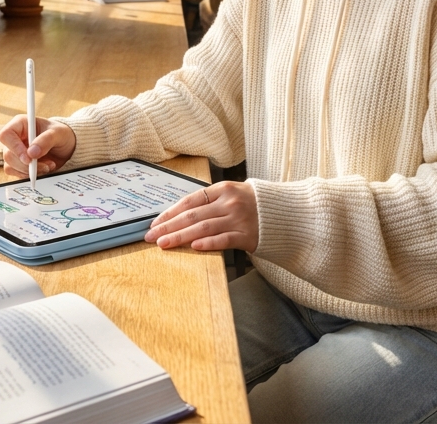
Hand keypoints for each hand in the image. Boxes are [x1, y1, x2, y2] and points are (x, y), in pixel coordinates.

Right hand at [0, 115, 75, 177]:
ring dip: (29, 171)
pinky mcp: (18, 164)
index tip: (28, 158)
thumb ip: (46, 140)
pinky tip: (43, 169)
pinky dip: (29, 175)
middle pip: (8, 154)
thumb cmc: (61, 134)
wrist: (66, 146)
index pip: (6, 135)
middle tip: (44, 165)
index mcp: (20, 124)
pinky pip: (16, 173)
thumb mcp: (58, 133)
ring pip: (10, 166)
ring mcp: (15, 152)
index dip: (14, 147)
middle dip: (26, 164)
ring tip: (48, 166)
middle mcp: (15, 138)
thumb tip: (31, 153)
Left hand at [144, 181, 258, 252]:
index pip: (190, 201)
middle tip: (151, 236)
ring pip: (203, 228)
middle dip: (169, 227)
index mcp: (223, 189)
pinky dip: (208, 243)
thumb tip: (179, 216)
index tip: (155, 223)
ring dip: (180, 237)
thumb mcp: (232, 195)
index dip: (170, 212)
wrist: (284, 214)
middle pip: (192, 215)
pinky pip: (224, 240)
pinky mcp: (247, 236)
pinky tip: (194, 247)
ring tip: (164, 244)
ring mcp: (238, 219)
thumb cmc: (253, 205)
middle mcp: (229, 202)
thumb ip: (210, 203)